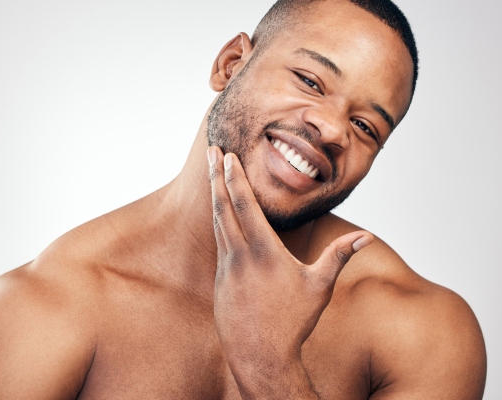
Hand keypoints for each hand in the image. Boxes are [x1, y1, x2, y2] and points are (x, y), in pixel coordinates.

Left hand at [207, 146, 372, 397]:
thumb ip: (339, 255)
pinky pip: (218, 242)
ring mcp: (226, 268)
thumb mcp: (319, 287)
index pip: (245, 205)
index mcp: (264, 252)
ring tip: (212, 174)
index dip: (235, 177)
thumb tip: (366, 236)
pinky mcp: (220, 279)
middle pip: (223, 207)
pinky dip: (217, 220)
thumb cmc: (293, 322)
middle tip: (211, 151)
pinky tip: (218, 211)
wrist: (260, 354)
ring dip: (215, 196)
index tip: (228, 156)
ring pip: (217, 223)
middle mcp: (240, 256)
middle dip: (217, 176)